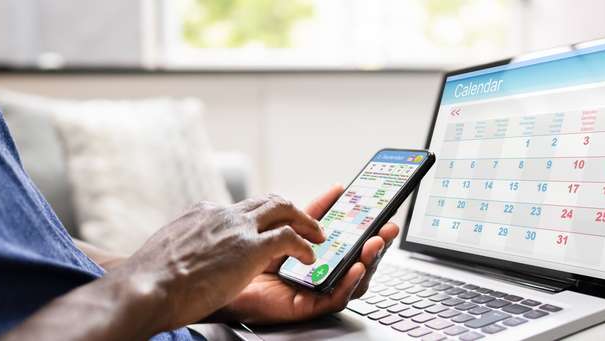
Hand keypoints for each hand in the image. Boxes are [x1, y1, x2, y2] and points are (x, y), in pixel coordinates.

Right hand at [103, 194, 326, 332]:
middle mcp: (222, 214)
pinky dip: (304, 246)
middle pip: (267, 201)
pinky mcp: (250, 248)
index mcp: (202, 213)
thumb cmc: (148, 280)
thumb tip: (179, 255)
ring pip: (284, 210)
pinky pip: (289, 239)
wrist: (146, 286)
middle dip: (290, 209)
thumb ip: (182, 246)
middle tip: (306, 222)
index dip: (258, 217)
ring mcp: (237, 229)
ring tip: (317, 235)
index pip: (238, 208)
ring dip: (305, 221)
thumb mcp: (165, 250)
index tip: (266, 226)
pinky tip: (310, 258)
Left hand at [218, 184, 400, 324]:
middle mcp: (320, 273)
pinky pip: (335, 298)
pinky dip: (349, 283)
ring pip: (353, 280)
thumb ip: (311, 213)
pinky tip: (355, 267)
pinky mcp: (307, 306)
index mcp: (318, 255)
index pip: (350, 241)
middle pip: (358, 261)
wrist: (217, 280)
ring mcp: (316, 290)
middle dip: (377, 244)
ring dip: (368, 262)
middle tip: (387, 229)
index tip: (382, 213)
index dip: (369, 228)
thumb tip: (338, 190)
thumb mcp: (284, 227)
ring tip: (374, 245)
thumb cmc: (246, 258)